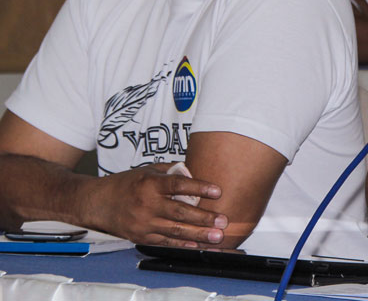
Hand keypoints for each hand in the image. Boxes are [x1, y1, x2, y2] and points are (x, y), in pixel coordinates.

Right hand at [83, 162, 226, 246]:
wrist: (97, 203)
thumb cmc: (125, 184)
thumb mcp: (147, 170)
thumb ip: (171, 171)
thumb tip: (193, 171)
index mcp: (150, 184)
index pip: (178, 185)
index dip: (199, 188)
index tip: (217, 191)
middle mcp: (147, 204)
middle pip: (180, 212)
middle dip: (204, 217)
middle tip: (223, 220)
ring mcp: (144, 223)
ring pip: (175, 230)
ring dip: (198, 234)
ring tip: (216, 236)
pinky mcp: (141, 237)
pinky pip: (165, 242)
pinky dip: (182, 244)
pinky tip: (197, 244)